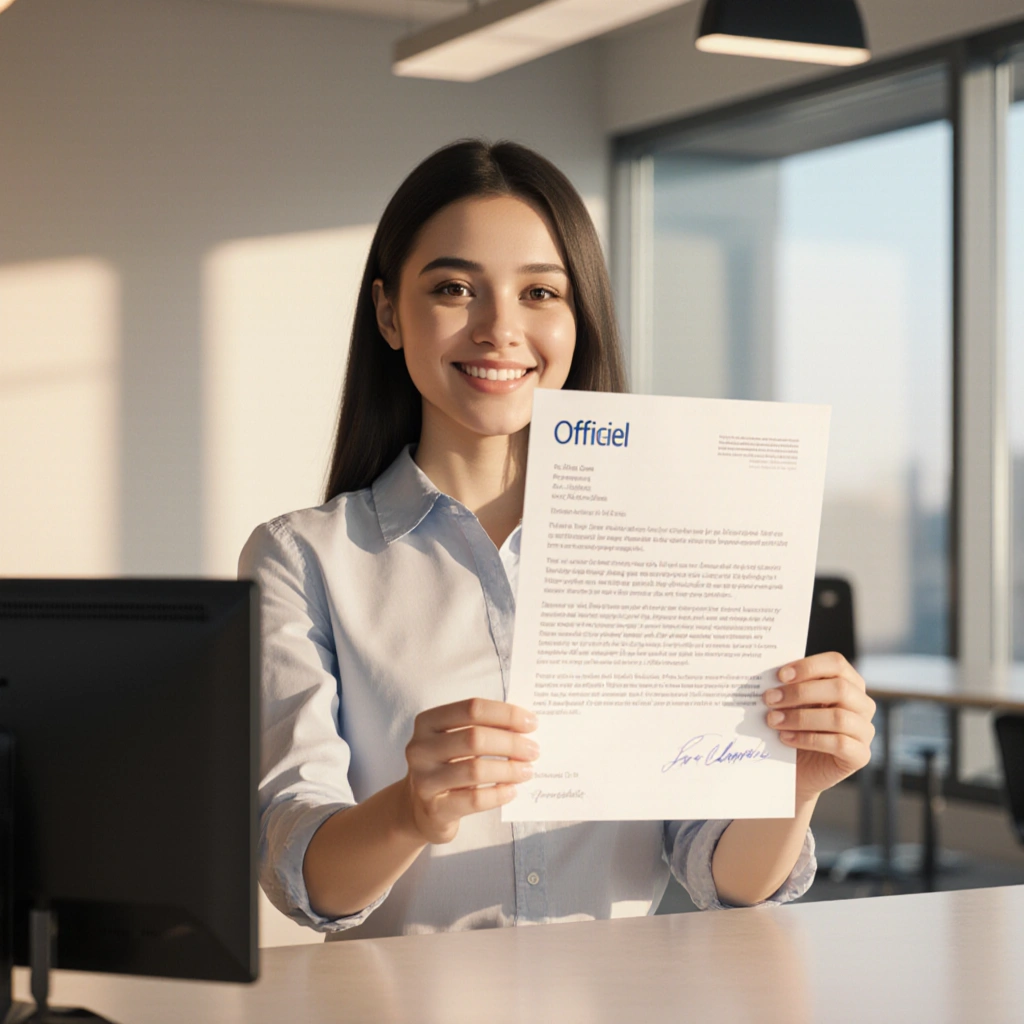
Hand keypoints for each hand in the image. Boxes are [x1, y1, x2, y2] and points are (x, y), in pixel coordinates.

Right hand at [402, 698, 538, 844]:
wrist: (419, 809)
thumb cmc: (448, 766)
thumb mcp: (456, 741)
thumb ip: (484, 728)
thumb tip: (526, 724)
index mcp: (427, 722)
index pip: (472, 709)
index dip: (505, 714)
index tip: (531, 723)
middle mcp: (420, 749)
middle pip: (475, 738)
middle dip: (511, 743)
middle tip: (533, 750)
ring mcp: (424, 780)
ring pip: (475, 770)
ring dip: (509, 769)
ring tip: (527, 770)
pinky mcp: (434, 809)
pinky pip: (474, 800)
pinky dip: (498, 794)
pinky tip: (512, 791)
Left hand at [763, 653, 875, 802]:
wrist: (798, 768)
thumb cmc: (794, 727)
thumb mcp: (792, 703)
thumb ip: (789, 688)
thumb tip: (770, 679)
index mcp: (848, 683)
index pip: (836, 663)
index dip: (808, 667)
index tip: (780, 675)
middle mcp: (862, 704)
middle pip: (839, 688)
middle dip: (800, 692)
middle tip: (770, 699)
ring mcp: (864, 731)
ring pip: (839, 717)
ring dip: (801, 718)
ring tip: (773, 720)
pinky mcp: (860, 755)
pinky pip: (839, 743)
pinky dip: (808, 739)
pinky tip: (786, 738)